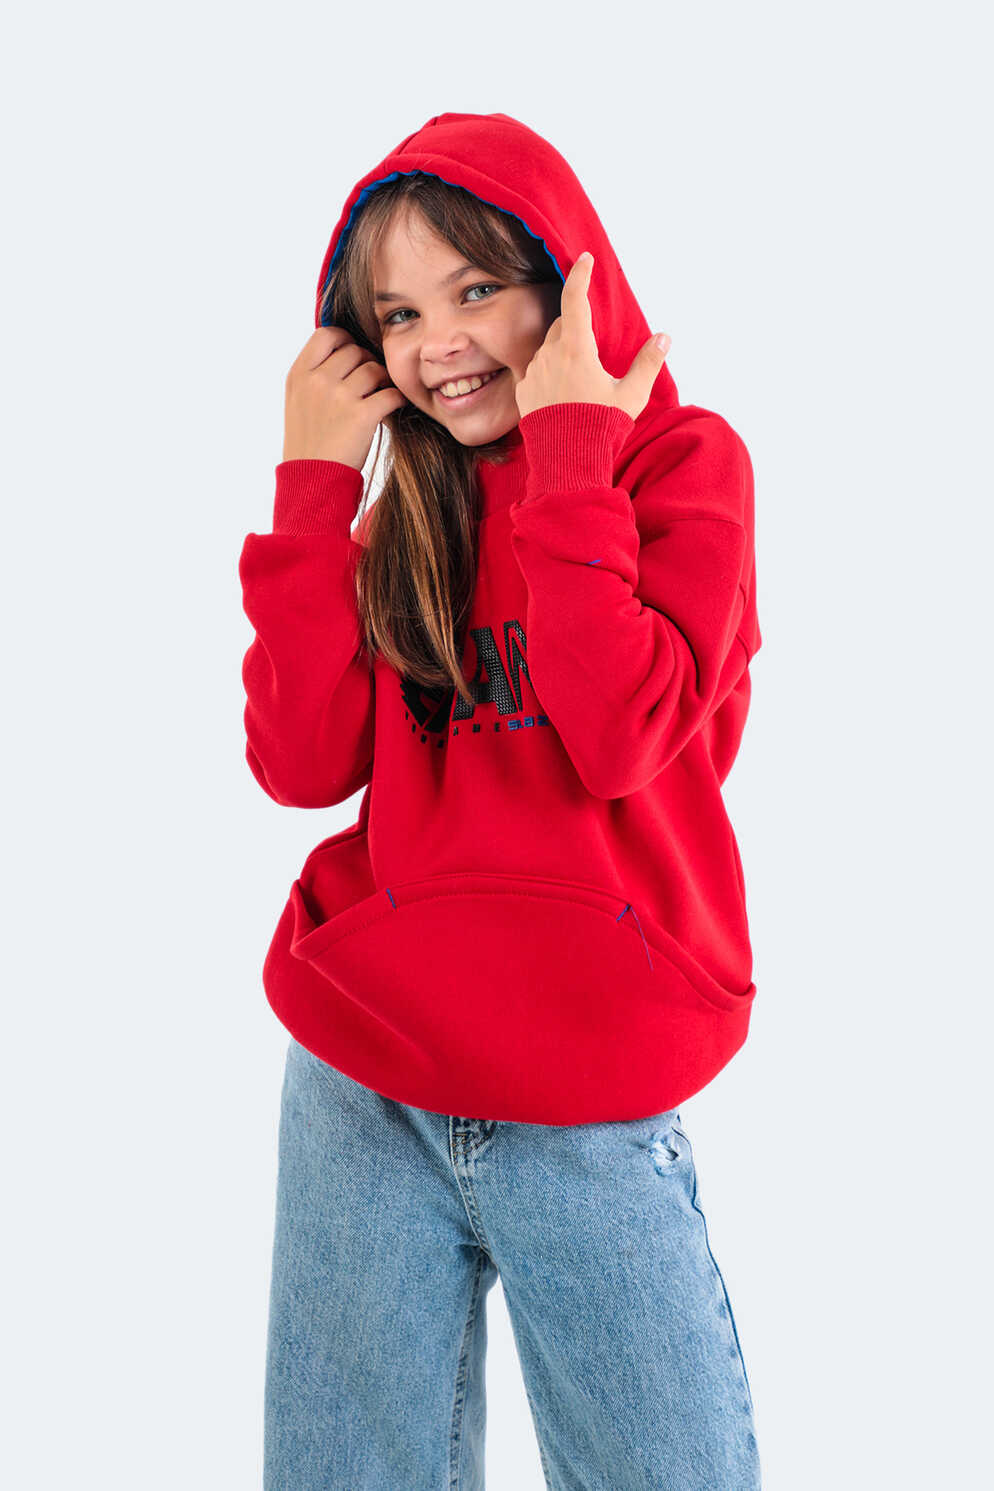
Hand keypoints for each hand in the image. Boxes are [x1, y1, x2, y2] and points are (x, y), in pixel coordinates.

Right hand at [282, 326, 408, 467]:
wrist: (312, 480)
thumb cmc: (310, 442)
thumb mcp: (298, 401)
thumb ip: (314, 373)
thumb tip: (345, 348)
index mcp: (299, 374)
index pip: (327, 334)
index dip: (345, 340)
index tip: (352, 357)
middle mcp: (317, 381)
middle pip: (355, 351)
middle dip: (366, 363)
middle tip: (369, 383)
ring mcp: (339, 397)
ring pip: (374, 369)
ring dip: (382, 381)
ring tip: (379, 395)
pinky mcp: (362, 415)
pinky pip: (391, 393)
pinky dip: (397, 398)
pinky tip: (394, 406)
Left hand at [513, 252, 670, 421]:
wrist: (566, 461)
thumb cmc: (600, 426)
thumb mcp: (631, 396)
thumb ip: (648, 363)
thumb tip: (664, 338)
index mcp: (577, 348)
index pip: (575, 298)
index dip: (580, 275)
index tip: (584, 259)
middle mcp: (550, 354)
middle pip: (563, 326)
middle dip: (577, 329)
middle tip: (593, 354)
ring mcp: (534, 372)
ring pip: (549, 350)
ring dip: (563, 355)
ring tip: (579, 385)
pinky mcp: (524, 391)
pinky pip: (537, 372)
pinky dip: (550, 376)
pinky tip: (562, 397)